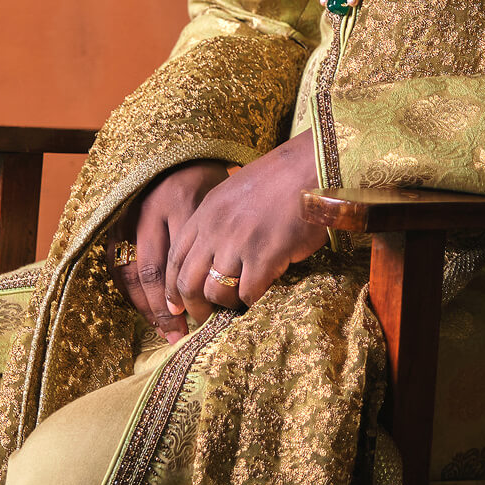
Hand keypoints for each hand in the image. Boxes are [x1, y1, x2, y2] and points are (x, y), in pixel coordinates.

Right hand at [107, 159, 231, 341]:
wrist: (174, 156)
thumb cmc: (207, 181)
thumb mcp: (222, 198)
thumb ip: (224, 234)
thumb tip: (237, 282)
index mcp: (184, 200)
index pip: (188, 255)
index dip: (195, 289)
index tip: (209, 315)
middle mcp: (151, 211)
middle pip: (156, 269)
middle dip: (168, 307)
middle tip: (182, 334)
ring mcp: (128, 219)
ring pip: (133, 272)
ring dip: (147, 307)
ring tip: (165, 330)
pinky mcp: (114, 225)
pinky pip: (117, 268)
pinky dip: (132, 294)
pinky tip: (148, 312)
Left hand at [166, 136, 327, 323]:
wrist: (312, 167)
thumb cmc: (282, 179)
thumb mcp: (236, 191)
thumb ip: (220, 220)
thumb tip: (215, 253)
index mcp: (206, 212)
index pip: (175, 257)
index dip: (172, 286)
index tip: (176, 304)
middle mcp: (215, 228)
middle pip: (187, 280)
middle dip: (193, 305)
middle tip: (202, 318)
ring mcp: (238, 243)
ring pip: (214, 292)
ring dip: (225, 304)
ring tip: (238, 303)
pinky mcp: (264, 256)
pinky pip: (247, 293)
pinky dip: (251, 301)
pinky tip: (260, 296)